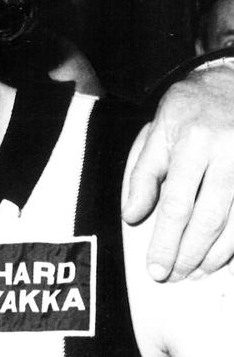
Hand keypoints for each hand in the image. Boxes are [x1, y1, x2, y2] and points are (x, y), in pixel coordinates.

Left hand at [122, 61, 233, 280]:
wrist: (232, 81)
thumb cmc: (189, 107)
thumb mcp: (157, 130)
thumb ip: (143, 173)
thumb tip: (132, 215)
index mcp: (193, 142)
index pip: (177, 202)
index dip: (166, 239)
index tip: (155, 266)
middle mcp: (227, 155)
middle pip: (208, 218)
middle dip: (188, 252)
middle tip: (171, 276)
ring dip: (215, 254)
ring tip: (194, 273)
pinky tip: (221, 257)